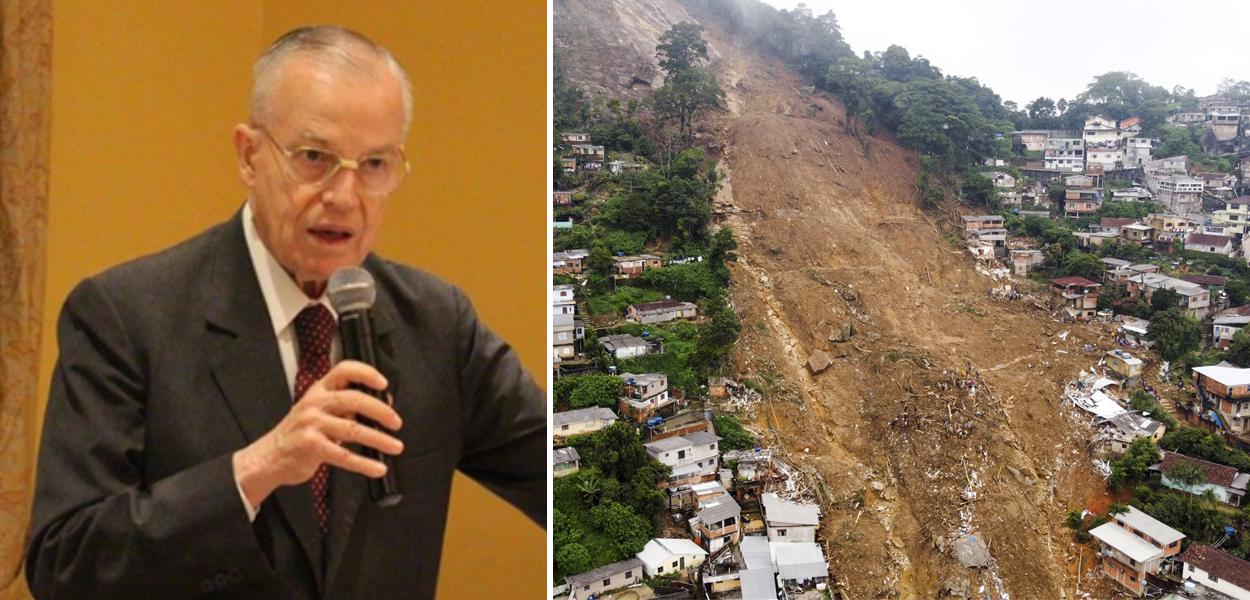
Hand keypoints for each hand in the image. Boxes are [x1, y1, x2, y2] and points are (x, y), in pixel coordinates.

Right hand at [232, 360, 402, 509]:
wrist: (269, 457)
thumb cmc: (300, 433)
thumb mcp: (318, 411)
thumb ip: (345, 408)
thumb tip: (382, 408)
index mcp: (319, 390)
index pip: (344, 370)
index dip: (366, 373)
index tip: (383, 384)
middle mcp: (315, 403)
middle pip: (354, 399)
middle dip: (381, 411)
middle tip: (396, 422)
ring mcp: (311, 424)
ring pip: (353, 429)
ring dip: (379, 439)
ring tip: (395, 446)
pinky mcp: (310, 446)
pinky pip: (343, 455)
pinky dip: (364, 463)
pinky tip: (377, 468)